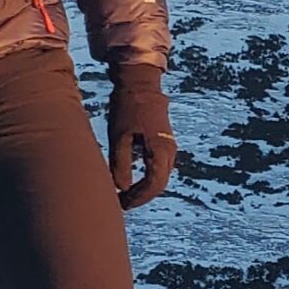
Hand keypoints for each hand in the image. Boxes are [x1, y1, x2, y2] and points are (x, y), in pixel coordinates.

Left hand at [107, 64, 175, 209]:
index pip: (153, 185)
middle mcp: (169, 151)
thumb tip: (121, 188)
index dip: (137, 198)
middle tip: (121, 204)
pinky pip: (158, 167)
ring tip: (124, 196)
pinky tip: (130, 180)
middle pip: (159, 184)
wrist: (140, 83)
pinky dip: (146, 178)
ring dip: (144, 189)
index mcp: (160, 150)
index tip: (121, 205)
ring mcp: (169, 146)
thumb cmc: (127, 107)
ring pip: (159, 177)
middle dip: (141, 197)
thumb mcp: (119, 136)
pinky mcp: (164, 142)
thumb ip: (121, 164)